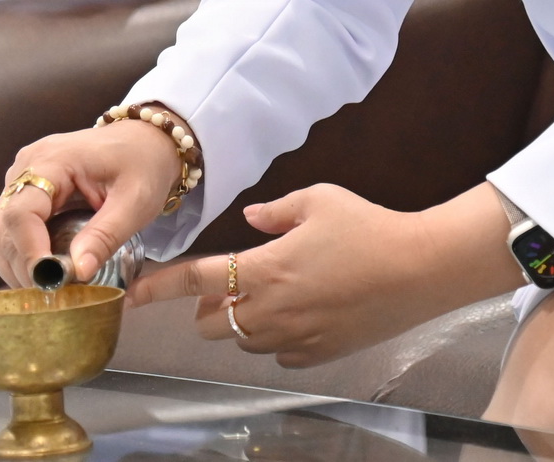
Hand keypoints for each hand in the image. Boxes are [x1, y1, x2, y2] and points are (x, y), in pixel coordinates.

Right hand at [0, 119, 183, 287]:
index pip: (21, 212)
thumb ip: (106, 236)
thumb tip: (77, 272)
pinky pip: (11, 227)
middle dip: (21, 265)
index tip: (49, 281)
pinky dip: (22, 254)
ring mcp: (23, 176)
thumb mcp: (136, 202)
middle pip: (3, 225)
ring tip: (47, 287)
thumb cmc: (144, 164)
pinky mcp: (26, 189)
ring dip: (17, 264)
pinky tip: (43, 272)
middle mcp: (27, 165)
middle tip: (49, 294)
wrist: (146, 139)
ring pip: (0, 230)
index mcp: (53, 159)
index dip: (28, 251)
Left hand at [129, 183, 522, 367]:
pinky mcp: (318, 354)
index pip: (196, 280)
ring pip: (245, 339)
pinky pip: (278, 353)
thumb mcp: (319, 200)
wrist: (420, 269)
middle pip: (213, 323)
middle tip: (233, 281)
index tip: (134, 293)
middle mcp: (273, 310)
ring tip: (275, 292)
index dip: (158, 287)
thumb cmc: (370, 227)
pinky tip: (302, 312)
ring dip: (246, 319)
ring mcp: (295, 337)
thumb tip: (251, 218)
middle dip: (212, 304)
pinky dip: (277, 337)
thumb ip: (275, 211)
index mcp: (266, 269)